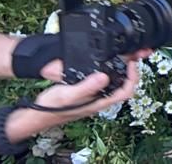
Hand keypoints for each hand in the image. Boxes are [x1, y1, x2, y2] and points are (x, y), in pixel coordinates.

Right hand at [8, 63, 142, 139]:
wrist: (38, 113)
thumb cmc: (52, 107)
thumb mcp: (68, 94)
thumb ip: (87, 87)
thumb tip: (105, 77)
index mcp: (99, 102)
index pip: (126, 92)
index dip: (133, 77)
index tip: (132, 63)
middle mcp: (100, 100)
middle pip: (124, 88)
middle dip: (132, 73)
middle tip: (131, 58)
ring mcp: (95, 98)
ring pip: (116, 85)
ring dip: (122, 72)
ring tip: (123, 58)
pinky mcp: (88, 94)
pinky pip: (106, 84)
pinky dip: (111, 73)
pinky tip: (106, 65)